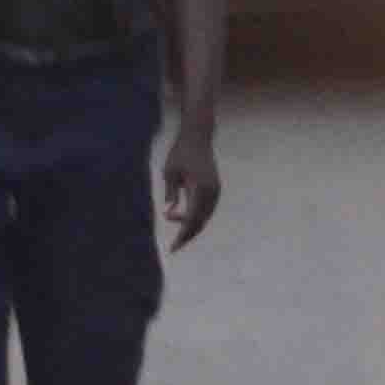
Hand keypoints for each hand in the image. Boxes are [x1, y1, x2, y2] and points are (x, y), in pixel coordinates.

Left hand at [161, 121, 221, 251]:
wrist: (197, 136)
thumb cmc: (180, 153)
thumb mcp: (170, 172)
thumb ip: (170, 193)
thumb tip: (168, 214)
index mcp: (200, 187)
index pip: (192, 218)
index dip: (182, 235)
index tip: (173, 248)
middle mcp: (212, 191)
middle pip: (201, 222)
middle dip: (187, 235)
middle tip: (173, 246)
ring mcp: (216, 190)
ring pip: (205, 217)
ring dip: (191, 224)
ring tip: (173, 220)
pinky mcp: (215, 188)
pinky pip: (207, 209)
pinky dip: (196, 216)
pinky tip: (183, 217)